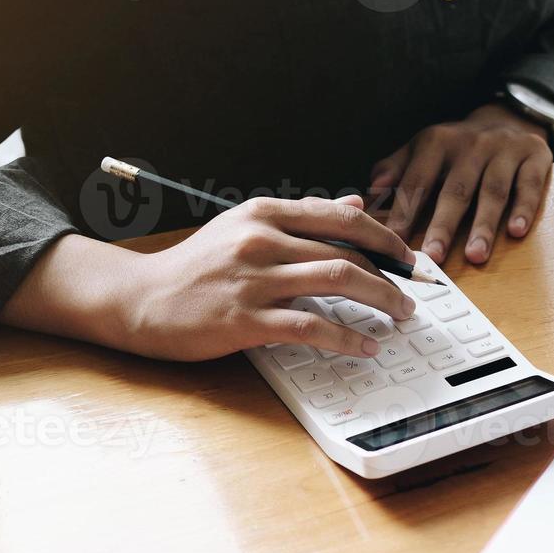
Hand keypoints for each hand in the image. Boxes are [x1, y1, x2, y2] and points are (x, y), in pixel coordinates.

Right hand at [1, 195, 417, 361]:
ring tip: (400, 315)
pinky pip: (311, 326)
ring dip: (381, 299)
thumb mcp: (247, 227)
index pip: (343, 218)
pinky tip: (364, 346)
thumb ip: (303, 217)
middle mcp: (263, 239)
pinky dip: (346, 338)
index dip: (387, 238)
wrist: (140, 299)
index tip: (410, 257)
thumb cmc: (197, 267)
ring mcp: (255, 279)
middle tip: (413, 293)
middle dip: (392, 273)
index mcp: (265, 213)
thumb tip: (357, 205)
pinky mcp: (246, 319)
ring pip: (339, 281)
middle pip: (348, 251)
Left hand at [371, 103, 552, 265]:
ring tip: (475, 255)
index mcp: (437, 142)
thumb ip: (395, 169)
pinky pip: (530, 185)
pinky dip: (524, 208)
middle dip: (444, 224)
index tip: (395, 241)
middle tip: (434, 255)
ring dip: (484, 225)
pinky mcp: (535, 158)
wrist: (508, 116)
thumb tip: (369, 192)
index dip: (406, 211)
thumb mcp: (422, 148)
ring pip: (494, 191)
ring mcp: (505, 151)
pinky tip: (516, 231)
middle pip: (456, 189)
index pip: (418, 180)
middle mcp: (471, 145)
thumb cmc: (458, 146)